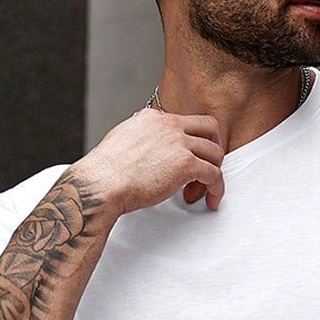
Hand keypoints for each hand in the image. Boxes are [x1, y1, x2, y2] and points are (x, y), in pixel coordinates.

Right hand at [70, 109, 226, 215]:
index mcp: (154, 118)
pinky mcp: (186, 165)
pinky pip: (214, 174)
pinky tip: (211, 200)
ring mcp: (179, 143)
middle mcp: (169, 125)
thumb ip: (139, 140)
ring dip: (214, 173)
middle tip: (209, 169)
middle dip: (213, 148)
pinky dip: (217, 189)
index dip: (191, 143)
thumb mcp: (122, 142)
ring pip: (215, 152)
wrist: (102, 183)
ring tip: (204, 191)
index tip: (187, 161)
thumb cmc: (106, 172)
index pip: (185, 122)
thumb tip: (144, 151)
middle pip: (209, 128)